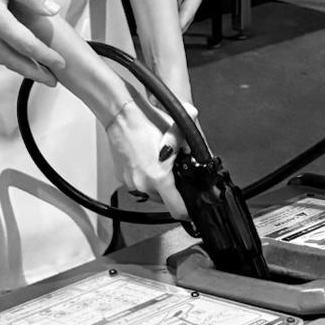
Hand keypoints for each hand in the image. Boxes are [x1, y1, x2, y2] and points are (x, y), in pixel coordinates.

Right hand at [0, 0, 65, 84]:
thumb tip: (52, 10)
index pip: (26, 45)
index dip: (45, 56)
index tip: (61, 64)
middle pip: (13, 60)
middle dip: (35, 72)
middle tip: (53, 80)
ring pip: (0, 59)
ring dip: (20, 67)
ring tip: (37, 71)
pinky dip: (5, 59)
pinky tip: (13, 56)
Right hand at [104, 97, 188, 221]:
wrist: (120, 113)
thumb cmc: (144, 120)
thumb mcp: (175, 131)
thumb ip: (191, 141)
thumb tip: (203, 143)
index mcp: (159, 177)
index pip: (177, 210)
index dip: (187, 211)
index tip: (191, 209)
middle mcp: (143, 184)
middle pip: (165, 200)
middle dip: (172, 189)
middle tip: (175, 172)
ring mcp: (130, 182)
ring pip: (151, 192)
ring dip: (158, 183)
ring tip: (159, 163)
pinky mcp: (122, 177)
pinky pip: (139, 183)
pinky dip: (145, 176)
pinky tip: (147, 160)